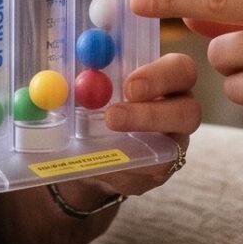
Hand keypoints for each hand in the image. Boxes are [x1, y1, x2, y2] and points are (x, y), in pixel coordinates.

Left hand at [57, 51, 203, 205]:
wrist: (93, 149)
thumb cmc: (98, 106)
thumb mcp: (91, 85)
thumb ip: (83, 75)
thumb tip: (52, 76)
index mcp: (167, 80)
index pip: (180, 70)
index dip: (160, 75)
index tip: (128, 84)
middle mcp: (179, 110)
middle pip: (190, 109)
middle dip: (151, 113)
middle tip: (113, 115)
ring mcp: (174, 144)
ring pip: (176, 146)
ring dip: (137, 146)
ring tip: (104, 139)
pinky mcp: (161, 171)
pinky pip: (152, 173)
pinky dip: (125, 170)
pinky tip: (104, 166)